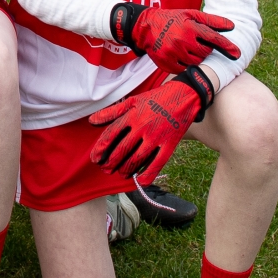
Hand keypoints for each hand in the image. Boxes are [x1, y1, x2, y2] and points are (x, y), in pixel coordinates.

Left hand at [88, 71, 210, 181]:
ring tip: (120, 173)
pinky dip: (148, 174)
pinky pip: (157, 163)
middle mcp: (142, 127)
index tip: (95, 158)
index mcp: (132, 115)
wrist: (185, 96)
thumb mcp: (133, 100)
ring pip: (137, 159)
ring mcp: (156, 137)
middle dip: (111, 162)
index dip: (101, 148)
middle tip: (105, 169)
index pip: (111, 135)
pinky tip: (139, 180)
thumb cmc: (156, 98)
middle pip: (122, 150)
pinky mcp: (169, 144)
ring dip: (126, 169)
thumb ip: (112, 112)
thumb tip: (92, 121)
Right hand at [110, 3, 240, 70]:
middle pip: (205, 53)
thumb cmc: (172, 19)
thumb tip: (232, 26)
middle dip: (206, 50)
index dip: (227, 46)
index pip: (213, 38)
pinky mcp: (165, 62)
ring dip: (196, 58)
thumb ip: (212, 21)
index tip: (237, 54)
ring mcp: (173, 53)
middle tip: (198, 44)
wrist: (145, 27)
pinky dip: (186, 65)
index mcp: (190, 27)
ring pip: (195, 62)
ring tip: (188, 49)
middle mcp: (182, 40)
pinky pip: (183, 69)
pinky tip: (181, 56)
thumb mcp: (191, 15)